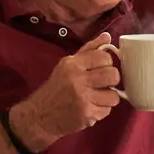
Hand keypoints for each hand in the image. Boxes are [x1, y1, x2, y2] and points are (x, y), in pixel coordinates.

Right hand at [10, 33, 120, 148]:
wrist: (39, 116)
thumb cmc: (56, 89)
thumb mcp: (67, 65)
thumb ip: (88, 50)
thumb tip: (107, 36)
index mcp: (72, 64)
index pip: (104, 57)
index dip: (107, 63)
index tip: (101, 69)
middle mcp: (77, 79)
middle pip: (113, 75)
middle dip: (111, 80)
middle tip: (102, 84)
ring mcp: (82, 98)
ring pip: (114, 95)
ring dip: (108, 98)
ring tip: (96, 98)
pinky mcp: (86, 114)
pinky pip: (107, 110)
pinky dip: (101, 110)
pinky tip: (90, 108)